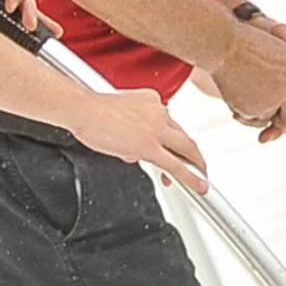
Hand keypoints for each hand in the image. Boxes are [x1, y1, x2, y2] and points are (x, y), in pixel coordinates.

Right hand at [68, 87, 211, 191]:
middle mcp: (159, 112)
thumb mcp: (118, 110)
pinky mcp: (150, 147)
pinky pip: (176, 165)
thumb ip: (130, 127)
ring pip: (186, 149)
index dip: (172, 139)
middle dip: (194, 154)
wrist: (84, 108)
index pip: (169, 122)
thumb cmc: (91, 109)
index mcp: (152, 100)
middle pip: (184, 136)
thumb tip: (132, 149)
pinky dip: (190, 177)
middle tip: (199, 166)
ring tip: (201, 179)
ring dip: (197, 165)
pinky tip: (197, 186)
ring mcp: (156, 130)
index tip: (172, 148)